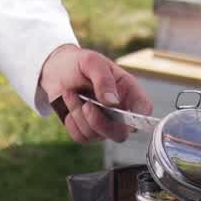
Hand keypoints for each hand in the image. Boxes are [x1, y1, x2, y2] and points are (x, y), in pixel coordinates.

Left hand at [39, 44, 153, 143]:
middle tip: (85, 105)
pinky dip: (72, 123)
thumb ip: (103, 80)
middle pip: (120, 133)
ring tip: (71, 94)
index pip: (143, 110)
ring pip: (96, 135)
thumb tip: (112, 102)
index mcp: (128, 91)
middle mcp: (119, 111)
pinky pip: (81, 138)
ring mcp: (104, 124)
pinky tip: (71, 106)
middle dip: (99, 122)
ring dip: (79, 115)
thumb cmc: (79, 64)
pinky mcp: (87, 132)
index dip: (139, 117)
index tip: (120, 110)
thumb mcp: (91, 62)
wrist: (57, 71)